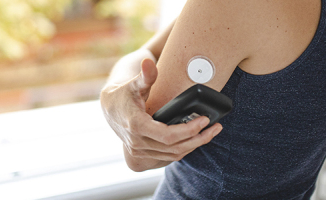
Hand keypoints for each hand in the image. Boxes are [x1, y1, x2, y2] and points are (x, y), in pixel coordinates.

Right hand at [100, 58, 222, 164]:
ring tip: (210, 133)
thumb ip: (145, 75)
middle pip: (175, 148)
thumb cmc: (124, 94)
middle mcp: (138, 143)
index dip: (189, 129)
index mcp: (137, 126)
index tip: (205, 119)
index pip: (169, 135)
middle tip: (215, 127)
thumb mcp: (134, 84)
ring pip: (174, 155)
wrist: (110, 109)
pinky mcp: (144, 156)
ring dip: (195, 145)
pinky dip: (185, 149)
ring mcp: (140, 151)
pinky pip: (169, 157)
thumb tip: (148, 62)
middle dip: (199, 138)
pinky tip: (196, 139)